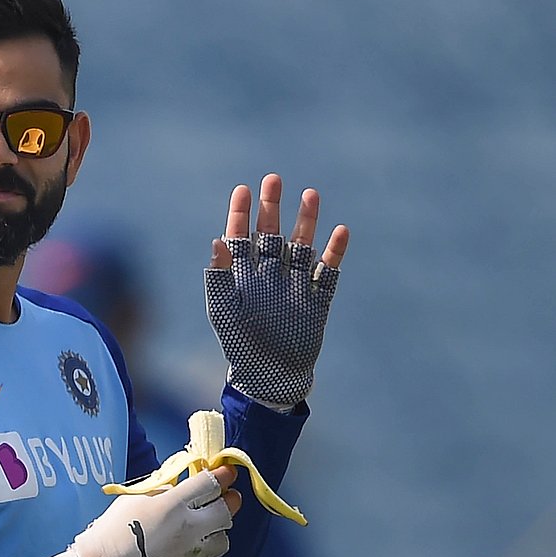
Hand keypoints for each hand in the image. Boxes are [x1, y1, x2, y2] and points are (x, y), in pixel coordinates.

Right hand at [46, 468, 238, 556]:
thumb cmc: (109, 535)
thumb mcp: (133, 500)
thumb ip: (163, 491)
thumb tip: (182, 488)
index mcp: (174, 505)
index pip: (211, 483)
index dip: (223, 475)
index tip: (227, 473)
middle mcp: (190, 530)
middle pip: (226, 510)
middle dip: (227, 502)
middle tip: (223, 500)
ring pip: (223, 539)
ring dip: (215, 533)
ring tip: (200, 533)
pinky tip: (190, 555)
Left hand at [205, 175, 348, 405]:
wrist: (270, 377)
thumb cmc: (240, 345)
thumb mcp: (223, 310)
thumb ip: (219, 276)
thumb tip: (217, 240)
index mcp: (244, 278)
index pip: (240, 238)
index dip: (241, 214)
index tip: (243, 190)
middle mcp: (270, 276)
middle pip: (271, 234)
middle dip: (272, 208)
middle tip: (273, 180)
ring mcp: (295, 286)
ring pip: (302, 247)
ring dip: (306, 222)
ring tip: (310, 194)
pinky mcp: (317, 301)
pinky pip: (328, 272)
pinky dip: (334, 253)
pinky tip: (339, 232)